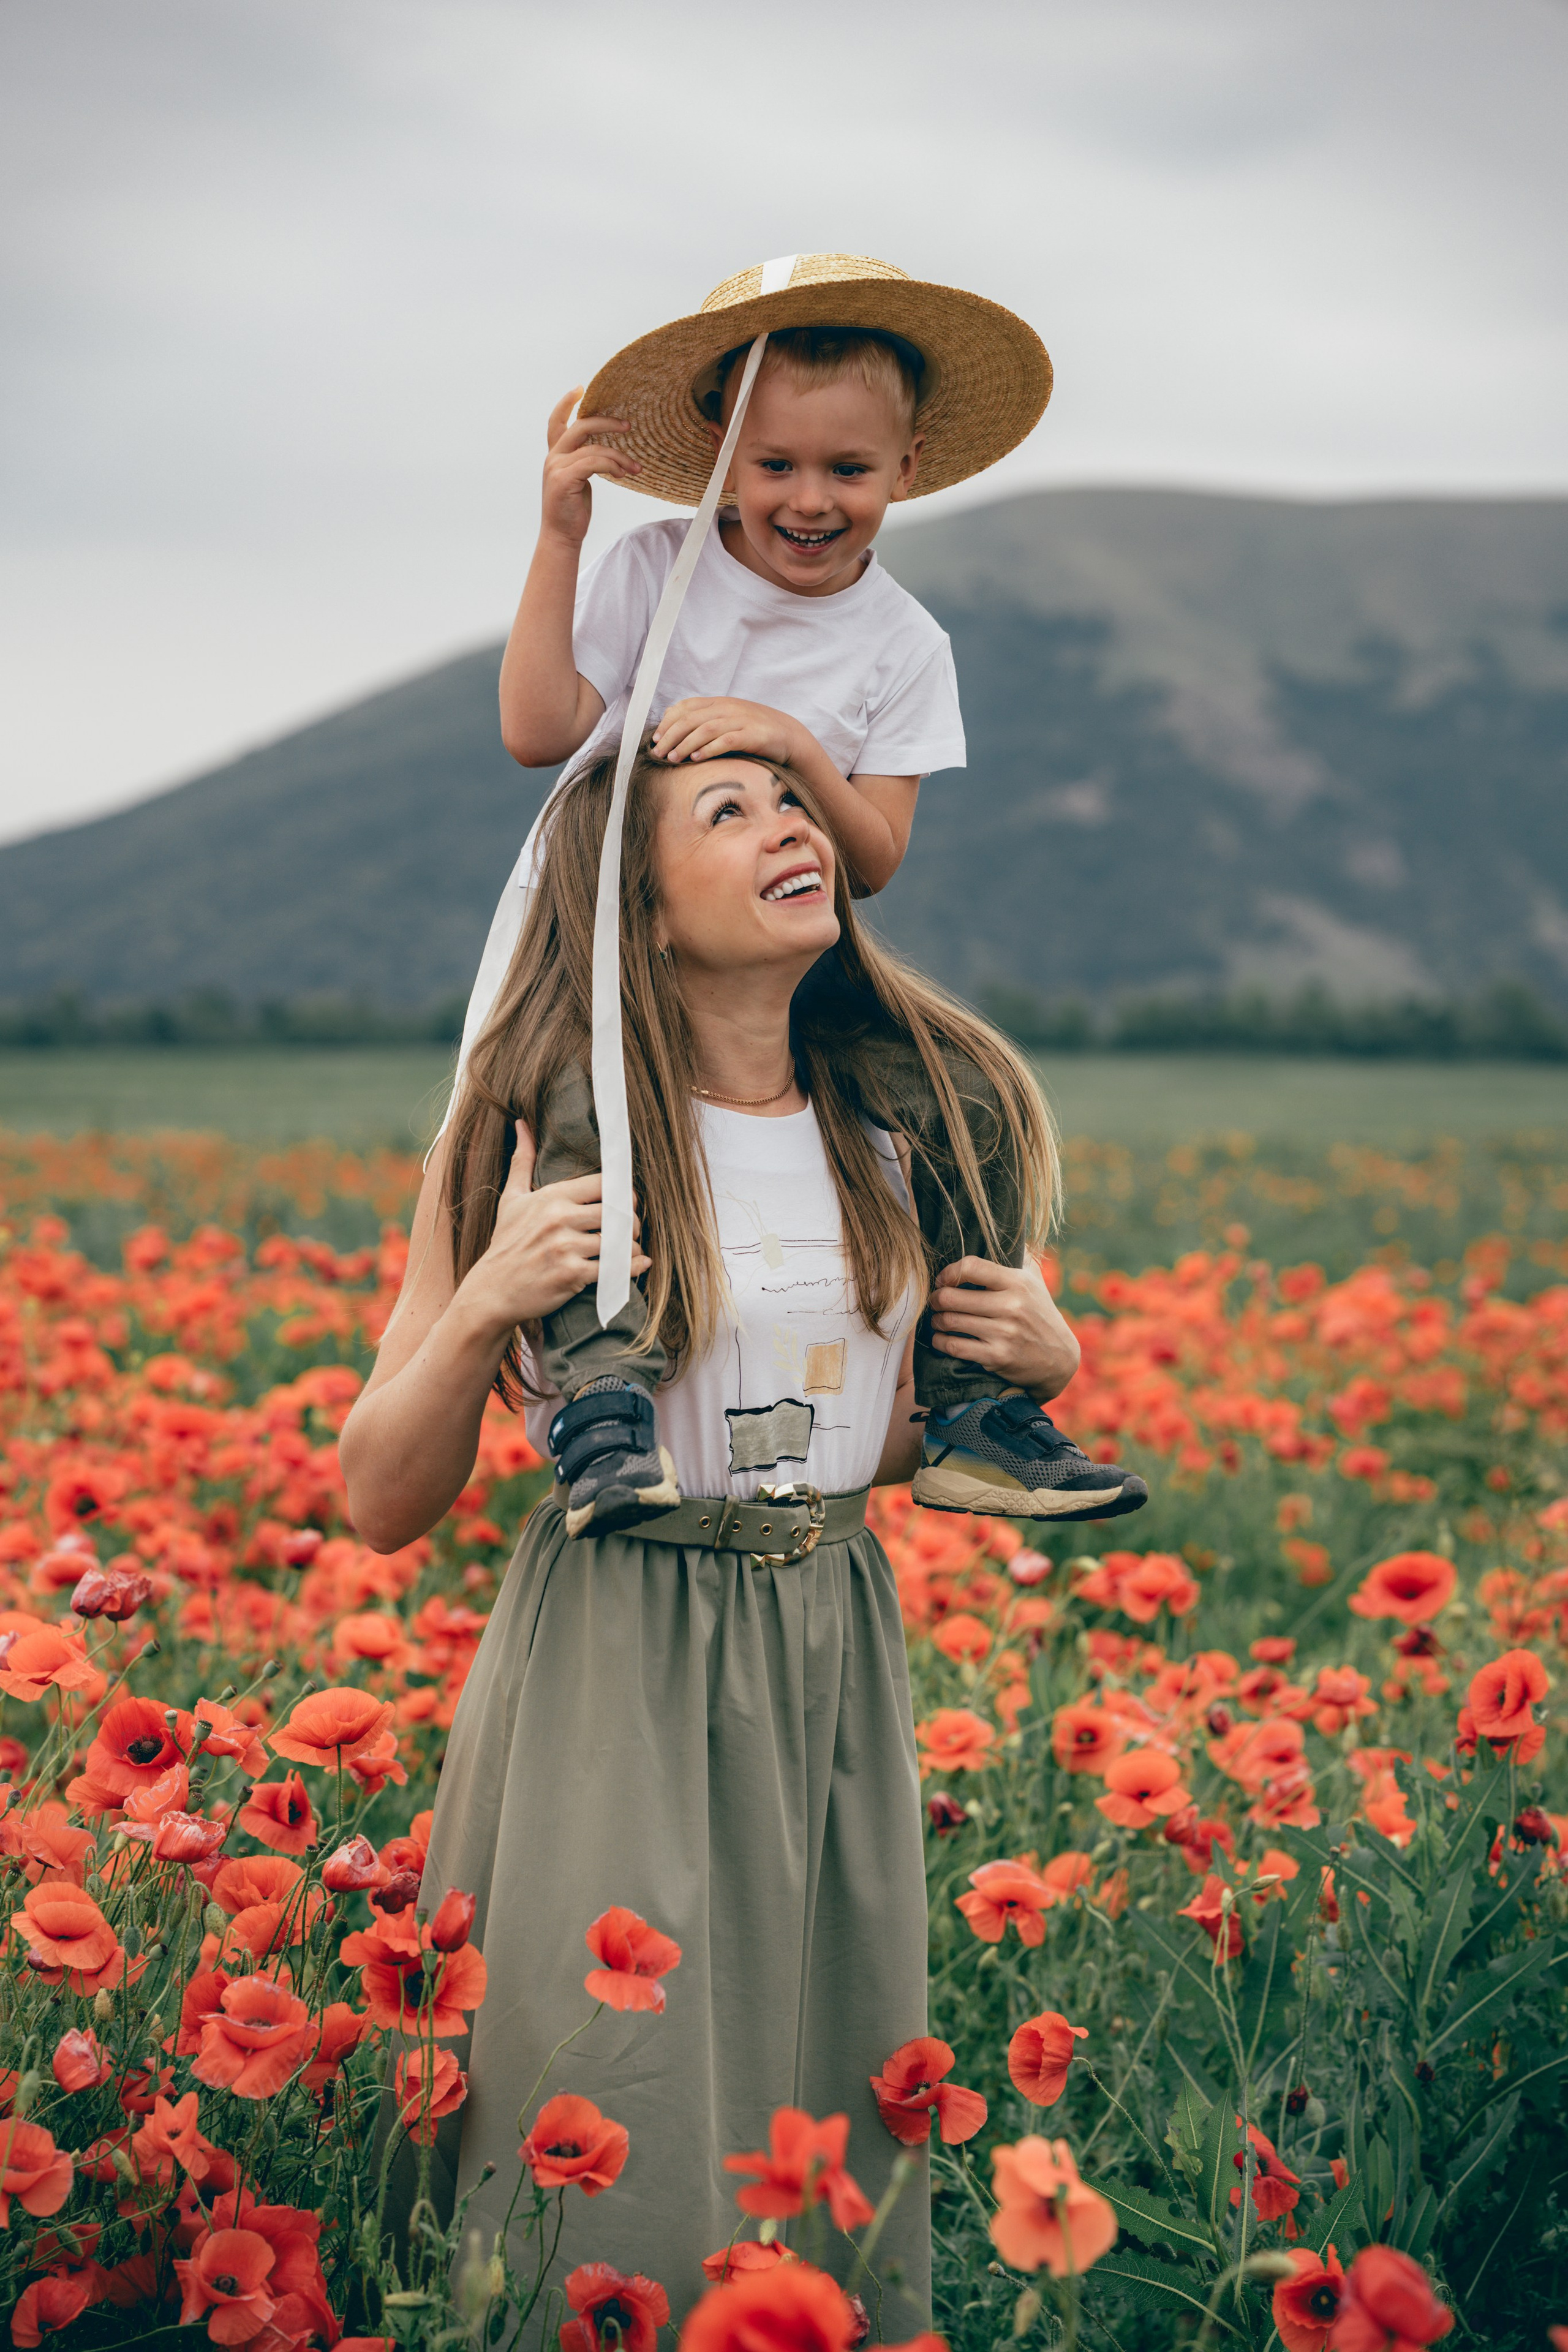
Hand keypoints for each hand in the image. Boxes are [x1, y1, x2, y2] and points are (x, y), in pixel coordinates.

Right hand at [458, 1123, 649, 1333]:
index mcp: (551, 1197)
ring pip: (619, 1241)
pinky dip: (630, 1268)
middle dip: (631, 1221)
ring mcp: (566, 1248)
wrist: (491, 1291)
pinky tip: (634, 1266)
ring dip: (631, 1247)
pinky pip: (614, 1269)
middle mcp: (559, 1219)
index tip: (625, 1203)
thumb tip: (522, 1125)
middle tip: (631, 1229)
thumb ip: (522, 1162)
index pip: (604, 1184)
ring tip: (630, 1249)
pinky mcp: (571, 1276)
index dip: (622, 1193)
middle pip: (618, 1211)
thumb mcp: (511, 1200)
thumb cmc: (505, 1244)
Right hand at [539, 389, 639, 548]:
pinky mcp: (564, 479)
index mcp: (555, 455)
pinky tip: (624, 474)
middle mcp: (553, 457)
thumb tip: (604, 452)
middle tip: (628, 426)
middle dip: (606, 423)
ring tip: (635, 468)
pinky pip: (595, 463)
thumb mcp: (578, 480)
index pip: (556, 421)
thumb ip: (584, 462)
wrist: (562, 536)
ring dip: (620, 456)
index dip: (566, 403)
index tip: (580, 389)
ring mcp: (557, 467)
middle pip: (581, 426)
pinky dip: (612, 465)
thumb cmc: (573, 510)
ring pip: (594, 448)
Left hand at [650, 696, 798, 766]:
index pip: (686, 707)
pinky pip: (727, 740)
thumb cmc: (753, 731)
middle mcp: (727, 708)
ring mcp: (741, 720)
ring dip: (686, 744)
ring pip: (706, 729)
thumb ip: (704, 720)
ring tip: (673, 758)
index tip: (655, 739)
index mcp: (719, 702)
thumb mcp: (727, 720)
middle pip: (692, 718)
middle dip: (671, 735)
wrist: (788, 735)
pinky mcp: (752, 735)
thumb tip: (674, 723)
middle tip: (658, 753)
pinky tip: (697, 758)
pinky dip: (710, 749)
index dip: (668, 722)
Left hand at [927, 1257, 1080, 1399]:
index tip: (943, 1280)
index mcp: (1017, 1282)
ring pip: (950, 1322)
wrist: (1059, 1357)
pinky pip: (955, 1347)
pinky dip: (941, 1342)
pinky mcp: (997, 1357)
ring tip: (938, 1320)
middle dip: (936, 1299)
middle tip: (935, 1301)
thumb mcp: (1035, 1280)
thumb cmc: (1040, 1312)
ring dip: (937, 1321)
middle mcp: (1011, 1306)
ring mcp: (1004, 1333)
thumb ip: (1018, 1255)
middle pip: (951, 1297)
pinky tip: (941, 1339)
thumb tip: (1002, 1228)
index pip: (971, 1267)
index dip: (949, 1272)